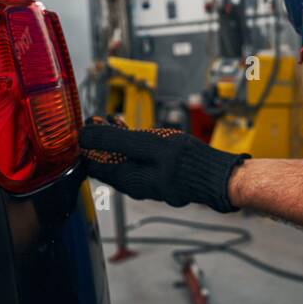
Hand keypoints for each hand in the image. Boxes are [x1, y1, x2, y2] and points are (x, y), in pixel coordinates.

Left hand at [79, 116, 248, 212]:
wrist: (218, 176)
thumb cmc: (187, 162)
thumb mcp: (148, 145)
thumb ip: (115, 140)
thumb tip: (84, 135)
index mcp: (126, 179)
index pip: (91, 164)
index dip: (86, 142)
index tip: (87, 124)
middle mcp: (132, 184)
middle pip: (105, 162)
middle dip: (99, 139)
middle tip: (97, 119)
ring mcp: (146, 181)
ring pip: (120, 160)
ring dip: (114, 139)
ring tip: (111, 119)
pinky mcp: (157, 176)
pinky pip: (136, 160)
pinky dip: (130, 144)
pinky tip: (133, 130)